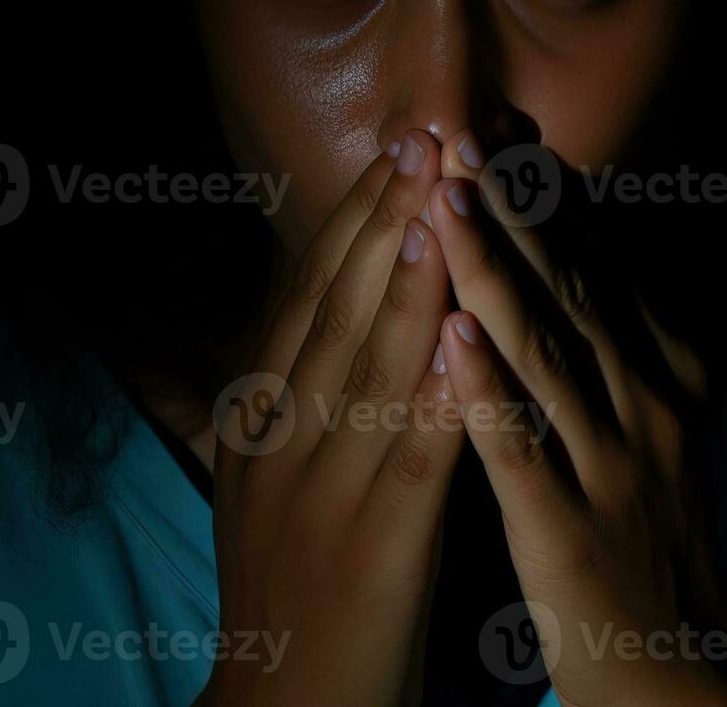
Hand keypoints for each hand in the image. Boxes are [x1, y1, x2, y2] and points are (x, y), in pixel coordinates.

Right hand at [200, 131, 467, 706]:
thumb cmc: (299, 587)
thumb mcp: (278, 479)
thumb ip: (305, 397)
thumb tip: (343, 312)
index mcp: (260, 423)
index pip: (308, 300)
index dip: (351, 220)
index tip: (394, 150)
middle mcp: (282, 442)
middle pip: (335, 312)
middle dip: (381, 220)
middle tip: (422, 139)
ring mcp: (321, 491)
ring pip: (368, 367)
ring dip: (405, 281)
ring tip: (438, 203)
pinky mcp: (373, 544)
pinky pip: (411, 454)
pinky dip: (436, 390)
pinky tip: (465, 338)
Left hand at [423, 131, 726, 706]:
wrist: (701, 676)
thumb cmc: (679, 550)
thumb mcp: (688, 435)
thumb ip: (645, 354)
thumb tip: (606, 272)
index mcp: (678, 376)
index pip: (604, 267)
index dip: (545, 197)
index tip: (495, 131)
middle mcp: (653, 405)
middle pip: (573, 286)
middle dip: (510, 204)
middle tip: (456, 127)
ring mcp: (615, 465)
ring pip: (547, 349)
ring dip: (493, 267)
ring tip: (443, 195)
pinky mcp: (571, 530)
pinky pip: (523, 448)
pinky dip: (487, 388)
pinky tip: (450, 334)